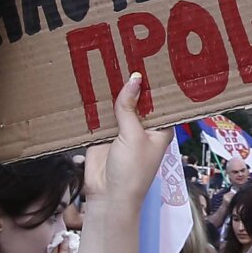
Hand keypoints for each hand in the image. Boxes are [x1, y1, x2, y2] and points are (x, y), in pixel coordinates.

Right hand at [88, 74, 171, 216]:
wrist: (107, 197)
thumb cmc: (132, 172)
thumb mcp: (133, 136)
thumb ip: (129, 108)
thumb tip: (134, 80)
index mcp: (159, 128)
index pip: (160, 100)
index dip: (155, 83)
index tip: (151, 60)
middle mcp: (142, 127)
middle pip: (137, 100)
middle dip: (131, 84)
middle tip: (125, 55)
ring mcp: (122, 131)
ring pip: (117, 106)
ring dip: (112, 92)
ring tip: (107, 63)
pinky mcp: (103, 135)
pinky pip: (100, 116)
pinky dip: (96, 105)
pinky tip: (91, 85)